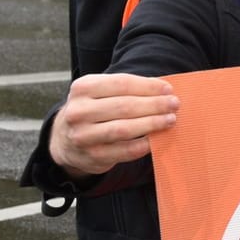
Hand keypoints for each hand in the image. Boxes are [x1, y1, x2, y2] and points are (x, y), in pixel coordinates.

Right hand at [49, 73, 178, 177]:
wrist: (65, 140)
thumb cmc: (93, 111)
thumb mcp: (99, 93)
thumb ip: (126, 89)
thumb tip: (164, 90)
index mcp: (82, 88)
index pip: (121, 83)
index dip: (148, 86)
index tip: (168, 89)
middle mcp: (78, 111)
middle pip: (124, 106)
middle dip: (154, 104)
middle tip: (174, 104)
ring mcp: (83, 135)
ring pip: (124, 128)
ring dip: (152, 123)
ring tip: (170, 120)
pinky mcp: (93, 156)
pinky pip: (125, 150)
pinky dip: (144, 144)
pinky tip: (157, 139)